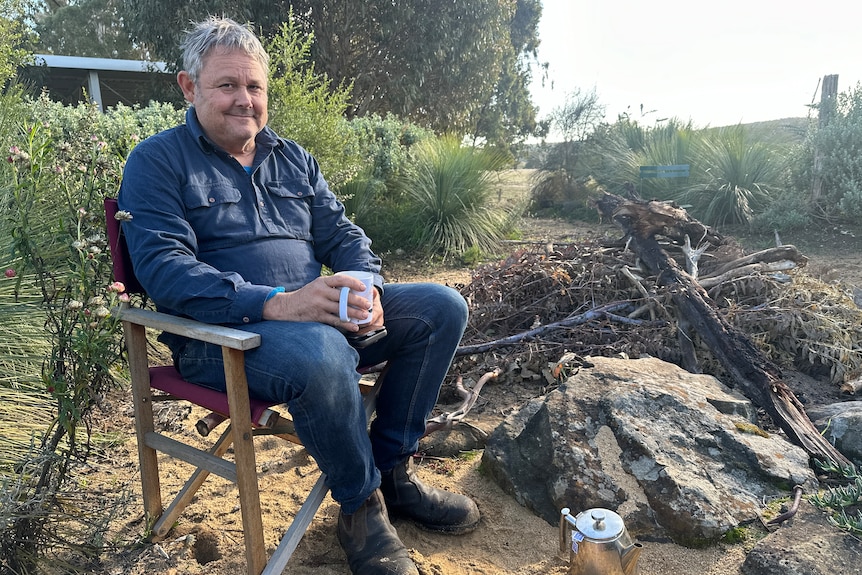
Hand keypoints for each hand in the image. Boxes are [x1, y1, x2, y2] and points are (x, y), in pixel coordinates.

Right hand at [262, 275, 380, 330]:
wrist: (287, 307)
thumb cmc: (306, 296)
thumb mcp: (316, 286)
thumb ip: (330, 286)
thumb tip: (351, 289)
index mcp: (321, 282)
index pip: (340, 279)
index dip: (353, 282)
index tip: (363, 287)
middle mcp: (320, 292)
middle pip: (343, 296)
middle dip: (358, 301)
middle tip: (368, 304)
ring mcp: (319, 304)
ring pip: (341, 309)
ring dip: (354, 313)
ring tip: (364, 316)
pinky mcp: (317, 316)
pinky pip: (334, 320)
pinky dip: (346, 324)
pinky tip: (353, 326)